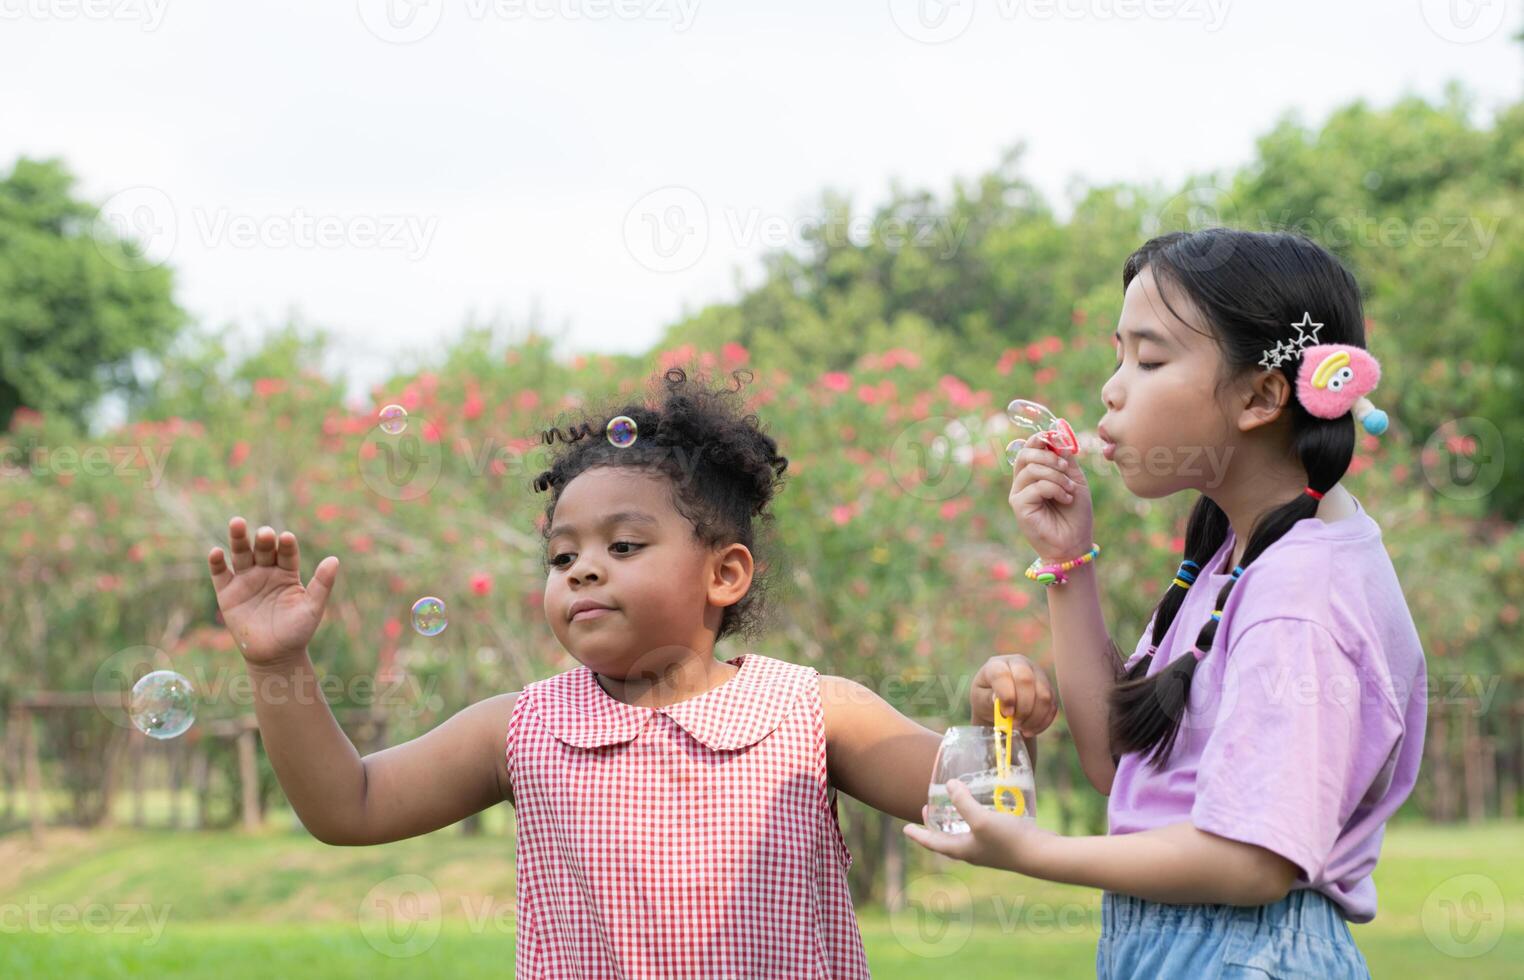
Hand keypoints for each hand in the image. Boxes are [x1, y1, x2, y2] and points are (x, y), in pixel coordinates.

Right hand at [207, 517, 339, 666]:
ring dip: (238, 539)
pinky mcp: (227, 592)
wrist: (275, 656)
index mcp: (287, 572)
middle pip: (263, 549)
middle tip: (265, 533)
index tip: (287, 538)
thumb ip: (322, 584)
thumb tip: (334, 560)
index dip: (287, 545)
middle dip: (263, 540)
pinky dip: (217, 563)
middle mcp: (266, 571)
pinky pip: (220, 574)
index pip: (287, 553)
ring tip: (237, 523)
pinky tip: (216, 552)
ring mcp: (246, 580)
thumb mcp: (312, 608)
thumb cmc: (298, 631)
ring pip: (241, 554)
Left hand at [903, 778, 1052, 872]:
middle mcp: (973, 852)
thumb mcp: (980, 819)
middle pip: (947, 839)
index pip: (933, 843)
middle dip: (935, 826)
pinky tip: (983, 806)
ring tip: (954, 806)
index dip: (918, 834)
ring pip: (965, 835)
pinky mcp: (1002, 843)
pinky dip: (975, 818)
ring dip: (955, 821)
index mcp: (962, 850)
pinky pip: (981, 830)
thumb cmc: (1008, 840)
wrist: (1041, 854)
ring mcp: (988, 849)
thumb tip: (950, 785)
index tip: (904, 829)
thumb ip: (963, 802)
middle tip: (927, 811)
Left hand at [970, 655, 1056, 735]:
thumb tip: (998, 700)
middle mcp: (1019, 664)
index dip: (1006, 695)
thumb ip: (987, 699)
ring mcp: (1037, 674)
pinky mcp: (1049, 688)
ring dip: (1034, 717)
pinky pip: (1052, 706)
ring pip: (1044, 695)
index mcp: (997, 664)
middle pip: (1027, 680)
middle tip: (1014, 724)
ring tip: (1021, 728)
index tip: (1006, 713)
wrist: (999, 702)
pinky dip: (1042, 722)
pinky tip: (1029, 729)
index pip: (1002, 674)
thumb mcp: (980, 699)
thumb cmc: (986, 698)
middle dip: (1022, 707)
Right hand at [1008, 437, 1093, 563]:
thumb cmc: (1076, 514)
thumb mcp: (1075, 479)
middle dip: (1050, 456)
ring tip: (1070, 490)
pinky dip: (1055, 489)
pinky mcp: (1019, 506)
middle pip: (1026, 454)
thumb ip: (1065, 459)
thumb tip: (1057, 435)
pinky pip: (1036, 486)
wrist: (1075, 542)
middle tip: (1066, 469)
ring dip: (1057, 476)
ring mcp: (1018, 494)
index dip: (1041, 438)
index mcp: (1034, 473)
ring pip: (1032, 469)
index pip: (1029, 447)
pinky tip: (1066, 499)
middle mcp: (1022, 482)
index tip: (1057, 439)